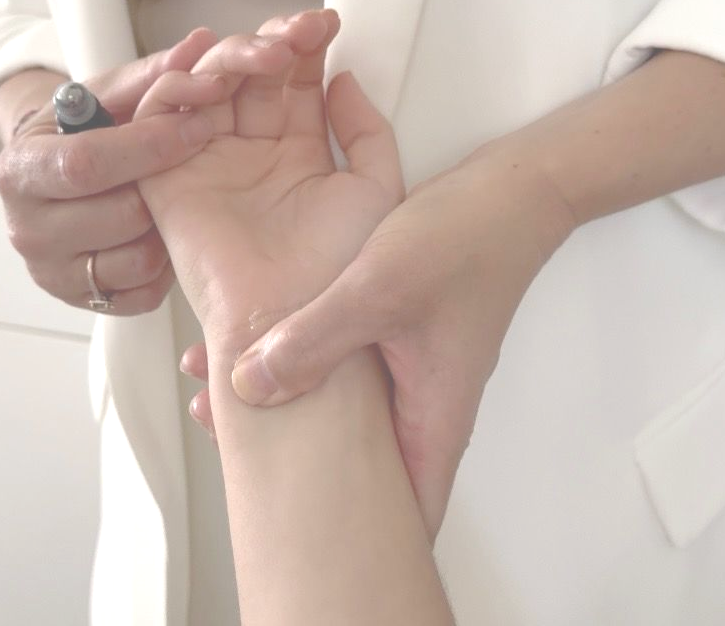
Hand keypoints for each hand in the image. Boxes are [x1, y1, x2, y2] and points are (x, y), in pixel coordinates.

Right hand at [0, 28, 221, 312]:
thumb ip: (153, 74)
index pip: (88, 163)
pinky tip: (159, 234)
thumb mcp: (107, 96)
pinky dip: (162, 265)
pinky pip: (142, 292)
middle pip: (119, 214)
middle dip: (165, 189)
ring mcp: (53, 272)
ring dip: (167, 228)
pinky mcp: (83, 302)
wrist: (53, 180)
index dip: (150, 146)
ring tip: (170, 201)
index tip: (198, 127)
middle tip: (195, 168)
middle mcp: (27, 227)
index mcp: (23, 168)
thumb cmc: (84, 133)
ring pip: (138, 258)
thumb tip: (202, 44)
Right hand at [136, 9, 404, 347]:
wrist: (295, 323)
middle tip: (293, 36)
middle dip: (269, 43)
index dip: (306, 45)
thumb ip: (368, 131)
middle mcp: (253, 157)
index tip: (327, 24)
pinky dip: (177, 87)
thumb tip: (343, 78)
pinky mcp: (168, 182)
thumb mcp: (377, 190)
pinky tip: (213, 81)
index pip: (293, 82)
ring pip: (207, 86)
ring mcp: (210, 166)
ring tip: (263, 56)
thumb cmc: (340, 274)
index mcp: (300, 158)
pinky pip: (160, 121)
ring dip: (230, 57)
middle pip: (249, 76)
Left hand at [187, 136, 575, 535]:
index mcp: (431, 418)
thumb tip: (249, 389)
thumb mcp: (378, 290)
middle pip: (361, 470)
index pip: (401, 511)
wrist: (509, 193)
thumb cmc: (464, 240)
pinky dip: (298, 370)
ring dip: (286, 411)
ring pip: (342, 418)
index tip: (291, 528)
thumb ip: (314, 340)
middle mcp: (423, 408)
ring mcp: (410, 377)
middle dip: (296, 471)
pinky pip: (341, 376)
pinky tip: (255, 349)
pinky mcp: (397, 344)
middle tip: (228, 451)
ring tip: (216, 397)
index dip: (352, 531)